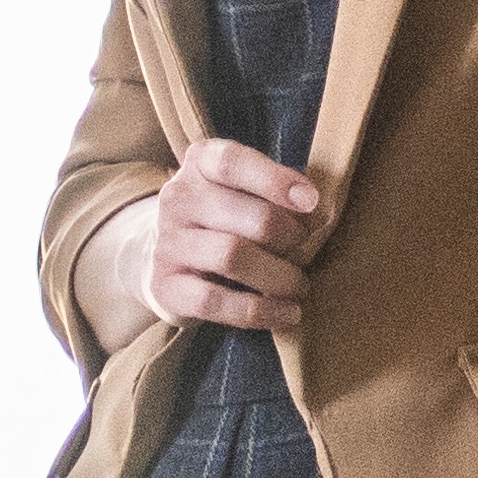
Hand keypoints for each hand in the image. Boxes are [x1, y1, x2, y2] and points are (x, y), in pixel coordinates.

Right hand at [89, 136, 328, 339]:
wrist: (162, 255)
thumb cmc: (223, 217)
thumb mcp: (243, 189)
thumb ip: (275, 192)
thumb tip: (315, 213)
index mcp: (200, 163)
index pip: (233, 163)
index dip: (275, 181)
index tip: (311, 202)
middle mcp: (177, 198)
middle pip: (244, 214)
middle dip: (287, 235)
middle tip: (306, 249)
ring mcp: (167, 243)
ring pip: (231, 257)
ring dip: (278, 275)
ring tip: (299, 285)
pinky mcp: (165, 286)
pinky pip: (215, 301)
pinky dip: (258, 310)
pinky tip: (285, 313)